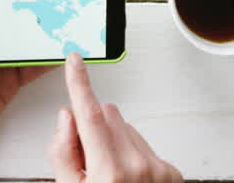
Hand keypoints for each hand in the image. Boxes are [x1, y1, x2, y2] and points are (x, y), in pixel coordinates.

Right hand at [49, 54, 181, 182]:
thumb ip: (63, 153)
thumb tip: (67, 119)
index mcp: (109, 173)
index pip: (90, 115)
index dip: (80, 84)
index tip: (75, 62)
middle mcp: (137, 167)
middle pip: (108, 117)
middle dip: (94, 127)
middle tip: (87, 158)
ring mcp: (158, 170)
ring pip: (127, 129)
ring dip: (115, 143)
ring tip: (110, 175)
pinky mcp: (170, 172)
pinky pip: (145, 146)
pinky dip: (134, 156)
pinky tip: (127, 179)